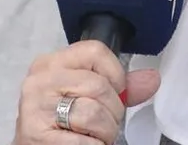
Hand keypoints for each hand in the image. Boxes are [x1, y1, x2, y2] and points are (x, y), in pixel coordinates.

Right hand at [14, 40, 159, 144]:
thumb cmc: (59, 122)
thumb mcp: (84, 96)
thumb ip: (118, 87)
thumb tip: (151, 79)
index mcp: (50, 64)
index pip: (95, 51)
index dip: (115, 74)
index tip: (113, 91)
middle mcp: (39, 81)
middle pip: (98, 85)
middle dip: (112, 111)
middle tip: (101, 123)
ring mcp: (35, 108)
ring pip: (94, 113)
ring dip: (104, 132)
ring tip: (92, 135)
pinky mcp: (37, 135)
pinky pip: (85, 141)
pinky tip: (82, 143)